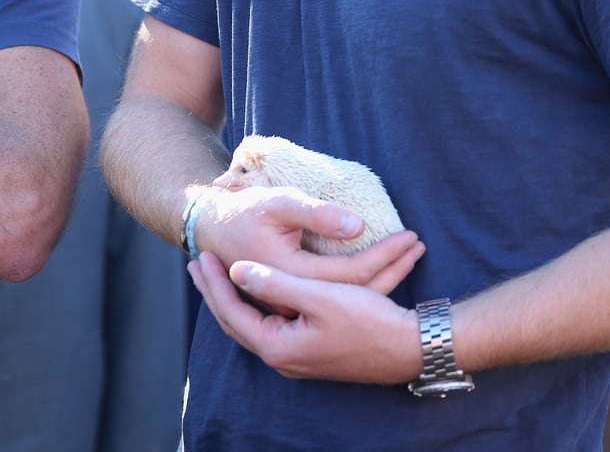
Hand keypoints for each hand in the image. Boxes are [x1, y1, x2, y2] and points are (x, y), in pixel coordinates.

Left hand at [188, 253, 422, 383]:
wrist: (408, 348)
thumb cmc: (366, 322)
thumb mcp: (319, 297)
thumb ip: (276, 284)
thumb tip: (238, 271)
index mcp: (279, 345)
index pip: (232, 313)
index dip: (215, 284)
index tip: (200, 257)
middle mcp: (284, 356)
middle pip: (239, 320)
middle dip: (218, 291)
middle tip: (198, 265)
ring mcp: (299, 355)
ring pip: (257, 320)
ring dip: (240, 294)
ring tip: (223, 272)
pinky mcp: (314, 347)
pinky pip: (276, 321)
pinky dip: (263, 300)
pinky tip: (263, 288)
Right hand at [193, 184, 423, 293]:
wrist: (209, 231)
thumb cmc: (243, 214)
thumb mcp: (279, 205)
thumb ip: (317, 216)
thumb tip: (359, 226)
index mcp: (292, 279)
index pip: (352, 275)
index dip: (385, 256)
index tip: (412, 236)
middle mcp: (294, 302)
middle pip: (357, 291)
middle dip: (393, 268)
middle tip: (421, 246)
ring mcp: (292, 308)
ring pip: (349, 296)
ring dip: (383, 274)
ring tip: (411, 253)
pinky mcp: (293, 303)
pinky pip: (336, 296)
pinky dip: (363, 281)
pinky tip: (380, 269)